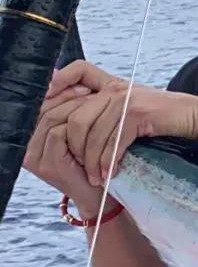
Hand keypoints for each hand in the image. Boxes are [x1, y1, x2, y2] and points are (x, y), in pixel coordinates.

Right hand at [24, 80, 101, 209]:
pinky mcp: (47, 164)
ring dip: (76, 107)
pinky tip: (95, 119)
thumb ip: (67, 108)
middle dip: (68, 96)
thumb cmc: (94, 159)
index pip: (39, 104)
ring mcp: (34, 156)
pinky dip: (77, 123)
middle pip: (43, 109)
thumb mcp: (78, 130)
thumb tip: (56, 72)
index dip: (59, 91)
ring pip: (51, 118)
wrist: (103, 193)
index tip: (82, 85)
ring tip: (96, 101)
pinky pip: (58, 133)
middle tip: (90, 90)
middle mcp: (26, 146)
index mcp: (29, 136)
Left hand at [43, 61, 197, 188]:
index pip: (78, 70)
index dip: (58, 82)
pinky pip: (113, 142)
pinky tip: (111, 173)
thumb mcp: (134, 107)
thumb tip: (83, 124)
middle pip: (77, 116)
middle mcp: (115, 88)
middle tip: (79, 168)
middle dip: (74, 147)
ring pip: (93, 133)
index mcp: (113, 83)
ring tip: (96, 178)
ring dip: (92, 161)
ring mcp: (125, 100)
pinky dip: (109, 162)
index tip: (48, 106)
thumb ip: (110, 109)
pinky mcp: (137, 113)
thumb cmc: (168, 117)